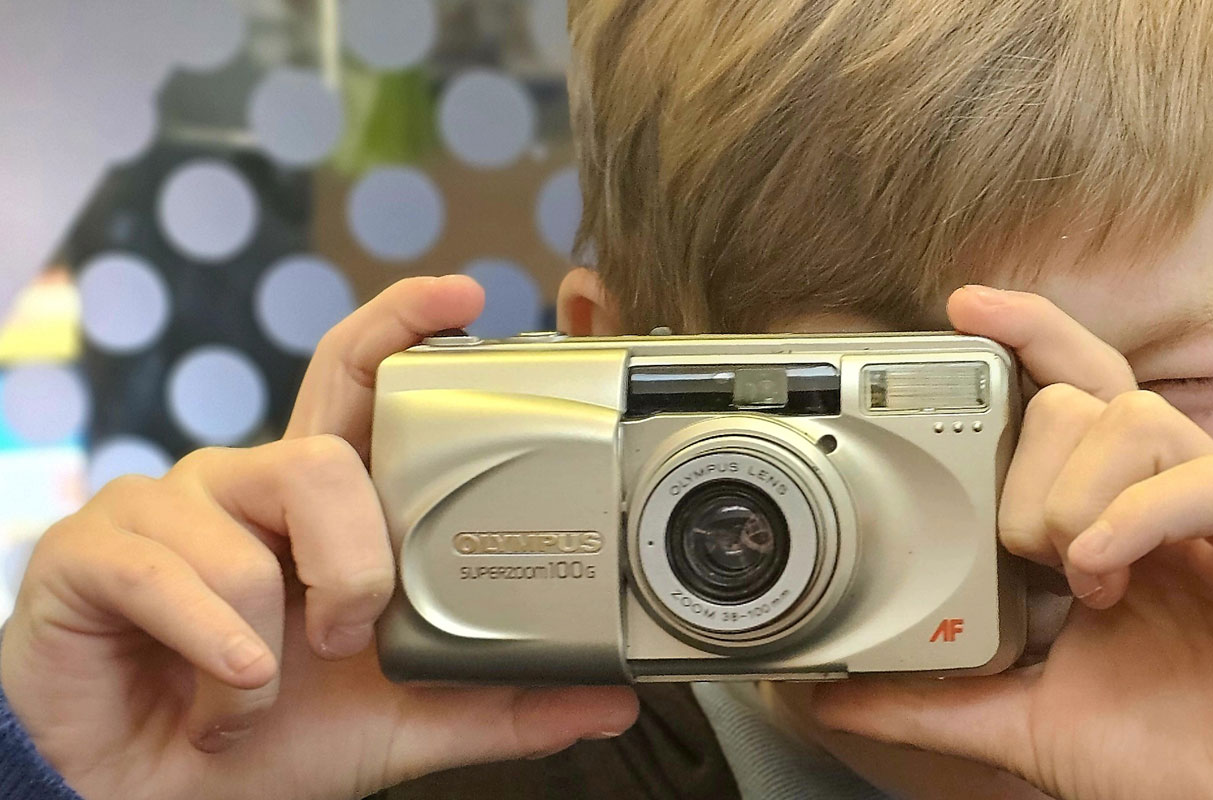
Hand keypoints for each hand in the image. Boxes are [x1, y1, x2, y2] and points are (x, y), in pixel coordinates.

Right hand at [0, 277, 638, 799]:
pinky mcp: (91, 551)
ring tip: (258, 690)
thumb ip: (502, 704)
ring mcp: (164, 509)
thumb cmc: (264, 737)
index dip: (400, 325)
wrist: (150, 799)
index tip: (463, 295)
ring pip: (253, 537)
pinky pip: (169, 578)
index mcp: (316, 507)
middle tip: (353, 632)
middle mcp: (244, 486)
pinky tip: (219, 697)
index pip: (357, 383)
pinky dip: (213, 654)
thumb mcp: (403, 722)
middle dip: (355, 558)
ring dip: (272, 643)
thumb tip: (612, 702)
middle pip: (320, 458)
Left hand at [813, 286, 1212, 799]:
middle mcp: (1170, 503)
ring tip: (1070, 573)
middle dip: (1031, 464)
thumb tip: (836, 692)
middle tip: (1024, 553)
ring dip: (1079, 489)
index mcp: (1119, 524)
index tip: (960, 311)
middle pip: (1092, 394)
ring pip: (1141, 420)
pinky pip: (1209, 486)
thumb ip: (939, 701)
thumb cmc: (1179, 758)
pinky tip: (1102, 571)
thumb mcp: (1028, 725)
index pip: (1074, 395)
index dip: (1028, 339)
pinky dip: (1139, 516)